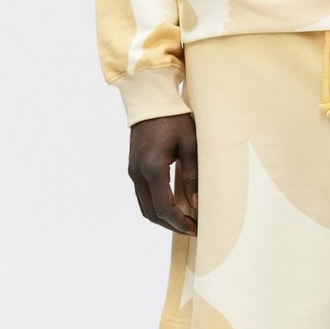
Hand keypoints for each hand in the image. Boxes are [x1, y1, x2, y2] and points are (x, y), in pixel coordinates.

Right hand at [128, 113, 198, 234]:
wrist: (151, 100)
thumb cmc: (174, 118)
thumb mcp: (189, 144)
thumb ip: (192, 175)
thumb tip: (196, 203)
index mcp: (152, 168)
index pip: (164, 207)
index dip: (180, 222)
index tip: (196, 228)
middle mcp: (138, 173)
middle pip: (152, 213)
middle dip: (172, 224)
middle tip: (192, 228)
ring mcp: (133, 171)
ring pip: (145, 207)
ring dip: (163, 217)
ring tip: (184, 220)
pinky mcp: (133, 168)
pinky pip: (143, 196)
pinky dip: (156, 206)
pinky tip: (173, 205)